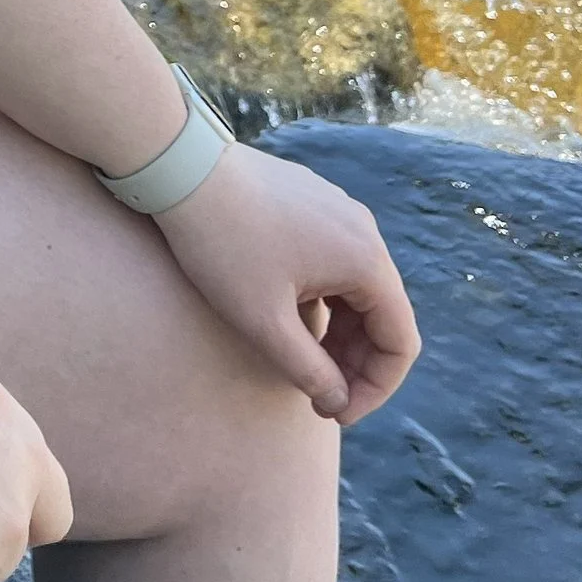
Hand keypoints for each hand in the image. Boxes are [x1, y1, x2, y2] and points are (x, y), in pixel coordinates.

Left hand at [153, 143, 419, 425]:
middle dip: (356, 363)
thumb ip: (308, 370)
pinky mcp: (312, 203)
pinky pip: (334, 263)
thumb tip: (337, 400)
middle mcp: (363, 232)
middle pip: (382, 315)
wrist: (181, 169)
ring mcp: (338, 212)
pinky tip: (288, 317)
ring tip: (303, 364)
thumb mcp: (263, 322)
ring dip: (340, 333)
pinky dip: (324, 300)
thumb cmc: (222, 246)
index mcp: (366, 261)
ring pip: (356, 289)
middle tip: (319, 396)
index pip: (400, 342)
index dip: (375, 389)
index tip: (336, 412)